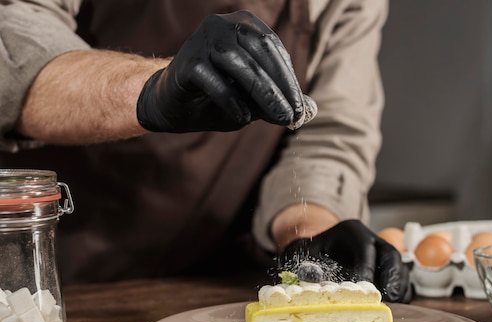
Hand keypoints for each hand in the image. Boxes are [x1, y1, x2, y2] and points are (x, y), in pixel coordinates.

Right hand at [137, 11, 305, 131]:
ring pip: (239, 63)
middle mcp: (223, 25)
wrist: (172, 105)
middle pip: (260, 53)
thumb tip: (311, 111)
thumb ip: (279, 101)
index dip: (291, 81)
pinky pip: (214, 80)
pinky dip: (231, 100)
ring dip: (264, 94)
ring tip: (280, 119)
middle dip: (281, 88)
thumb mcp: (254, 101)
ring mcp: (202, 40)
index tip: (302, 111)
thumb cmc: (218, 98)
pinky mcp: (187, 61)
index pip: (275, 51)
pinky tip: (242, 118)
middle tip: (294, 118)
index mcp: (244, 26)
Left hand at [280, 220, 412, 302]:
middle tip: (386, 299)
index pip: (364, 247)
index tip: (362, 289)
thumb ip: (305, 265)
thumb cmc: (310, 254)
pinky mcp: (389, 269)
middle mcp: (372, 239)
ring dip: (398, 288)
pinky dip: (401, 294)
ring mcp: (383, 254)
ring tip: (391, 306)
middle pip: (390, 254)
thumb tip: (310, 281)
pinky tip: (393, 307)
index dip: (366, 268)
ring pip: (401, 268)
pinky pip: (403, 280)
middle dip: (391, 277)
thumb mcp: (303, 253)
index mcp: (352, 231)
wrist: (319, 254)